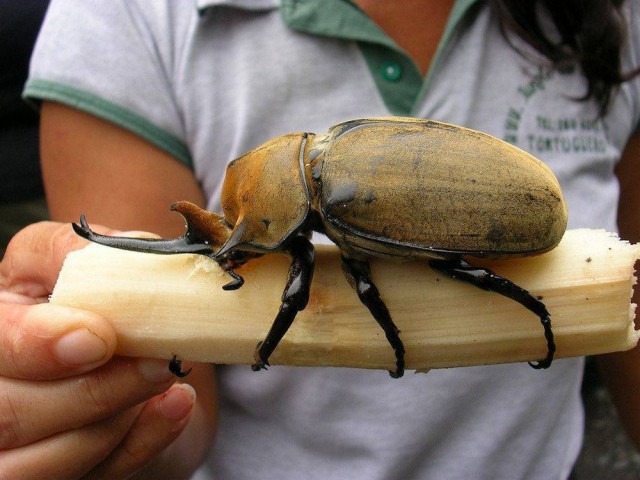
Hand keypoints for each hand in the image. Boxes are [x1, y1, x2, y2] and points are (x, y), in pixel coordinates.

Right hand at [0, 222, 195, 478]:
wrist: (124, 346)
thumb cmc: (94, 297)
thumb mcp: (78, 259)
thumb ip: (81, 252)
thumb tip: (117, 257)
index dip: (37, 347)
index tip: (99, 338)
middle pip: (8, 416)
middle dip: (94, 391)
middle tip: (160, 361)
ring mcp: (15, 450)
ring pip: (45, 464)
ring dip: (119, 419)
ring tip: (166, 376)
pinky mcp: (59, 476)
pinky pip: (96, 479)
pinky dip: (143, 443)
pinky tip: (176, 405)